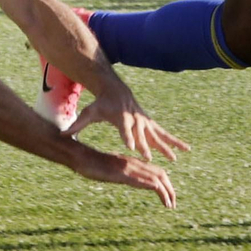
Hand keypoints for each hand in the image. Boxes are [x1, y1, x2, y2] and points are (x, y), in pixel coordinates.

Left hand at [71, 85, 189, 163]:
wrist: (116, 90)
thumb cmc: (101, 104)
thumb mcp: (89, 113)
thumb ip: (78, 124)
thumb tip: (63, 132)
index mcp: (122, 120)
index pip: (125, 131)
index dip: (128, 138)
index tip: (131, 148)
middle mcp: (136, 121)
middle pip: (142, 136)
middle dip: (147, 148)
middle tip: (151, 159)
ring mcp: (145, 122)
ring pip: (158, 136)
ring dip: (167, 147)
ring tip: (176, 158)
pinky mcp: (150, 124)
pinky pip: (165, 134)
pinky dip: (175, 141)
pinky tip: (187, 148)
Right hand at [71, 146, 177, 208]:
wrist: (80, 156)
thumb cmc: (92, 163)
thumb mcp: (111, 169)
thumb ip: (122, 173)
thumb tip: (128, 179)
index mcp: (133, 162)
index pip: (156, 171)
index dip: (166, 184)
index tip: (169, 197)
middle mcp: (134, 163)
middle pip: (160, 173)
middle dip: (170, 189)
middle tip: (173, 205)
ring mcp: (128, 168)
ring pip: (154, 177)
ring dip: (165, 192)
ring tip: (170, 205)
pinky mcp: (121, 173)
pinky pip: (140, 179)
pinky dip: (153, 187)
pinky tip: (158, 193)